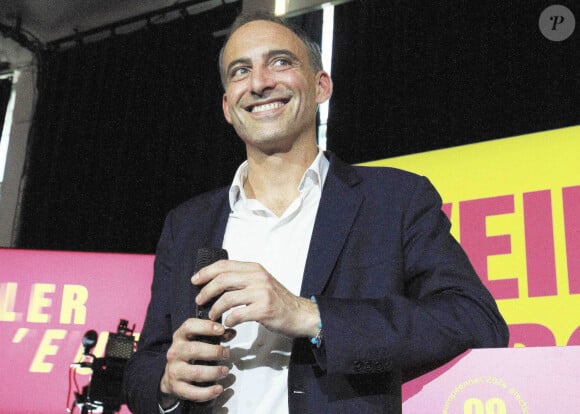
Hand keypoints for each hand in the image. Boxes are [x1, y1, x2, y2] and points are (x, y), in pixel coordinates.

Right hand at [159, 318, 234, 406]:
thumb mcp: (199, 341)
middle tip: (227, 354)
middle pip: (194, 350)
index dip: (206, 326)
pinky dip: (208, 392)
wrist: (171, 376)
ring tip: (225, 371)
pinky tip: (218, 389)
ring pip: (196, 372)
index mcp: (180, 337)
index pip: (189, 326)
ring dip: (214, 372)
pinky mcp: (176, 387)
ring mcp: (174, 370)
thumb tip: (231, 332)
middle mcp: (175, 352)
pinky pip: (193, 392)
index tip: (221, 329)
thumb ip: (216, 336)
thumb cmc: (189, 354)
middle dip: (214, 352)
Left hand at [192, 259, 319, 338]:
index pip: (224, 265)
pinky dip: (228, 321)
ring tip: (212, 316)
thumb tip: (216, 282)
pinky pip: (237, 315)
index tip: (195, 280)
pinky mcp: (264, 310)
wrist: (299, 314)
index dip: (206, 272)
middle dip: (206, 290)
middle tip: (199, 300)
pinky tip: (228, 324)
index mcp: (255, 269)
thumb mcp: (261, 282)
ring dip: (215, 309)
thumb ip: (242, 279)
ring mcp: (261, 293)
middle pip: (222, 280)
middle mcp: (258, 278)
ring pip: (227, 298)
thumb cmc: (278, 300)